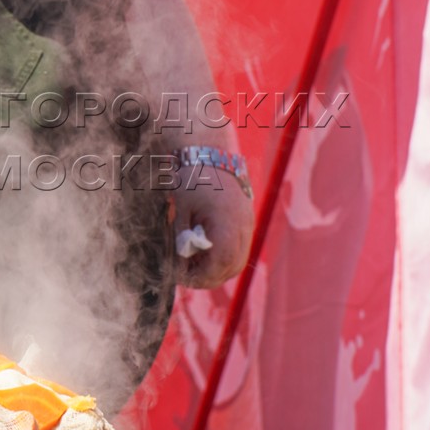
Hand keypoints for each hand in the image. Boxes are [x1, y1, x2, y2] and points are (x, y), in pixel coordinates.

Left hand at [173, 169, 254, 288]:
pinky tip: (205, 254)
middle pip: (232, 266)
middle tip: (186, 276)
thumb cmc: (191, 178)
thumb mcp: (181, 211)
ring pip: (239, 261)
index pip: (219, 263)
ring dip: (218, 269)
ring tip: (194, 265)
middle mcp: (243, 225)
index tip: (181, 277)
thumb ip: (183, 240)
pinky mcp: (247, 221)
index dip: (200, 276)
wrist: (210, 152)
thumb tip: (181, 265)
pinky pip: (240, 249)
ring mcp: (248, 223)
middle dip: (209, 277)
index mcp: (226, 222)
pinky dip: (224, 258)